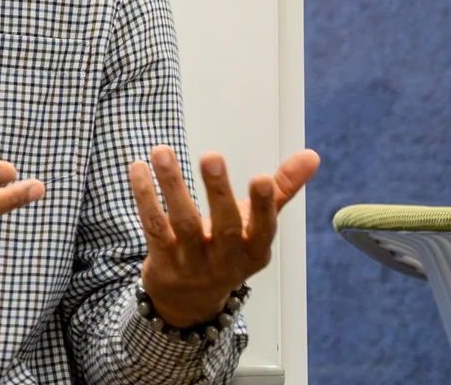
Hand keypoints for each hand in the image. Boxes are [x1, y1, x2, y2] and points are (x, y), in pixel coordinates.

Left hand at [128, 145, 319, 327]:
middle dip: (218, 192)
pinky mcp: (162, 263)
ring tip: (162, 151)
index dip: (264, 206)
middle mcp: (225, 261)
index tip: (262, 178)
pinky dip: (145, 197)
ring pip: (183, 224)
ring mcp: (192, 264)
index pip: (263, 230)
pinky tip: (138, 169)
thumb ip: (282, 189)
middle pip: (224, 227)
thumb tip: (312, 155)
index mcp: (254, 251)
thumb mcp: (257, 225)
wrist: (189, 299)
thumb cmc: (229, 248)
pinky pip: (153, 227)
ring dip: (172, 186)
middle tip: (212, 156)